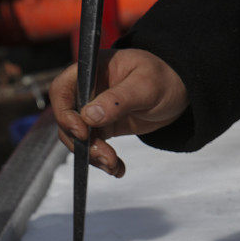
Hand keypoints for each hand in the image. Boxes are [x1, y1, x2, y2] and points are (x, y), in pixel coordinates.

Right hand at [49, 48, 188, 177]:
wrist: (178, 91)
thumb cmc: (163, 79)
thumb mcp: (145, 86)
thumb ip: (118, 100)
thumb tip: (89, 116)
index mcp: (91, 70)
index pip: (61, 90)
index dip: (65, 113)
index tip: (82, 133)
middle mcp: (87, 90)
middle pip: (67, 120)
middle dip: (82, 143)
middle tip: (106, 157)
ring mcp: (93, 111)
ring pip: (78, 139)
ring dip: (93, 156)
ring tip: (114, 166)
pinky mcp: (103, 128)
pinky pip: (94, 147)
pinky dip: (103, 161)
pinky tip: (118, 170)